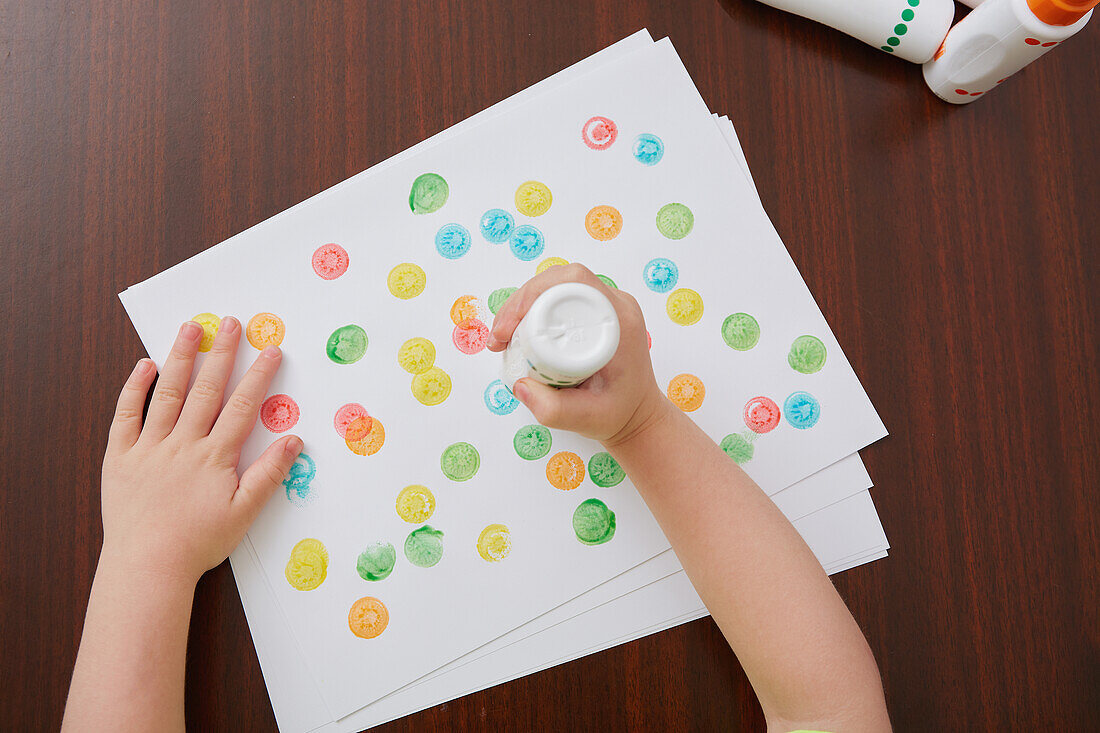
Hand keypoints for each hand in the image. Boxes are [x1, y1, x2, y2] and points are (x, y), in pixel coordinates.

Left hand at [101, 317, 301, 584]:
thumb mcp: (243, 513)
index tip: (271, 351)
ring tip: (190, 329)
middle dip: (222, 354)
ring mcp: (149, 447)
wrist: (147, 566)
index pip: (242, 407)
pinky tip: (144, 365)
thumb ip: (269, 474)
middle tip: (231, 324)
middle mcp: (182, 444)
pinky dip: (134, 388)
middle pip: (206, 390)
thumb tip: (294, 442)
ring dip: (180, 358)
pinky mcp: (120, 457)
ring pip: (167, 393)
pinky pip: (126, 415)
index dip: (258, 376)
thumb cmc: (198, 543)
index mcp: (214, 457)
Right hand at [487, 263, 671, 445]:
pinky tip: (517, 333)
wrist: (637, 416)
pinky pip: (560, 299)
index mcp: (620, 321)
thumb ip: (555, 410)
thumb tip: (520, 386)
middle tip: (500, 336)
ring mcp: (607, 308)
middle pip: (560, 280)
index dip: (534, 294)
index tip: (510, 327)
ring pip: (556, 287)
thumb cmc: (619, 414)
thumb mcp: (588, 418)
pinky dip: (533, 311)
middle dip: (521, 301)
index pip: (574, 282)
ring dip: (523, 305)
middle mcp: (616, 307)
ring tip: (504, 337)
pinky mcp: (596, 314)